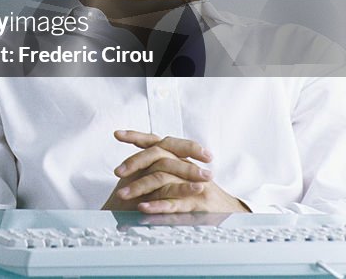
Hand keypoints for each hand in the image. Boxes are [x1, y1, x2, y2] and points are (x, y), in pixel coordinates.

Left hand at [102, 130, 248, 213]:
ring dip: (139, 187)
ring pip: (162, 179)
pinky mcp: (197, 203)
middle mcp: (186, 165)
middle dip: (134, 162)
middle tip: (118, 172)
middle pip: (158, 155)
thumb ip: (161, 165)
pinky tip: (143, 209)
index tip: (117, 134)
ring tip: (121, 194)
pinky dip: (157, 206)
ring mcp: (192, 183)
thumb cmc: (198, 191)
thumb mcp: (180, 173)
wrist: (228, 211)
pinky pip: (174, 203)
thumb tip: (133, 162)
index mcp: (179, 157)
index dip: (137, 136)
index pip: (156, 142)